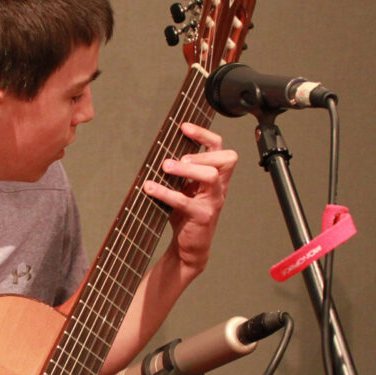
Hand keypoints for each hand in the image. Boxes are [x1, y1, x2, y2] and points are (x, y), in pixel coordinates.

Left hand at [141, 122, 237, 276]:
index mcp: (216, 177)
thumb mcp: (185, 188)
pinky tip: (149, 188)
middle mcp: (219, 187)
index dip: (204, 135)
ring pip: (211, 176)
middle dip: (203, 153)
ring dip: (187, 169)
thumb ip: (179, 172)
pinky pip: (185, 201)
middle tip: (179, 157)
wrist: (189, 247)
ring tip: (166, 167)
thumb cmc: (186, 215)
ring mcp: (213, 202)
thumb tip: (159, 151)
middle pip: (226, 159)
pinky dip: (165, 193)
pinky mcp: (202, 217)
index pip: (220, 148)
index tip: (184, 127)